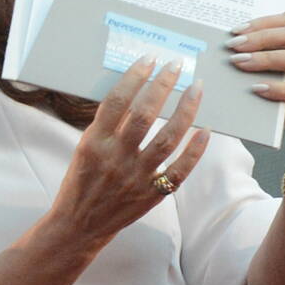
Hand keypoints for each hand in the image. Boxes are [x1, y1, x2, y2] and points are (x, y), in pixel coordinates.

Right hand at [44, 59, 210, 255]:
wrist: (79, 225)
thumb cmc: (80, 182)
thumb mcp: (84, 149)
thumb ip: (106, 127)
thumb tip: (135, 96)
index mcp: (94, 143)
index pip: (117, 102)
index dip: (135, 78)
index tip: (149, 60)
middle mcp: (116, 158)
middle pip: (145, 114)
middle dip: (163, 85)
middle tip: (177, 66)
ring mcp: (136, 177)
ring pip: (168, 138)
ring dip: (186, 110)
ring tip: (196, 88)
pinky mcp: (152, 193)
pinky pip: (180, 169)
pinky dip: (195, 149)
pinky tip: (205, 129)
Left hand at [228, 12, 284, 158]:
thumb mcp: (282, 73)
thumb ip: (270, 56)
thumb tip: (234, 44)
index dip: (263, 23)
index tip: (235, 30)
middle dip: (262, 39)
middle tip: (233, 46)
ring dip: (266, 60)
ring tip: (239, 63)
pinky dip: (279, 89)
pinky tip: (256, 88)